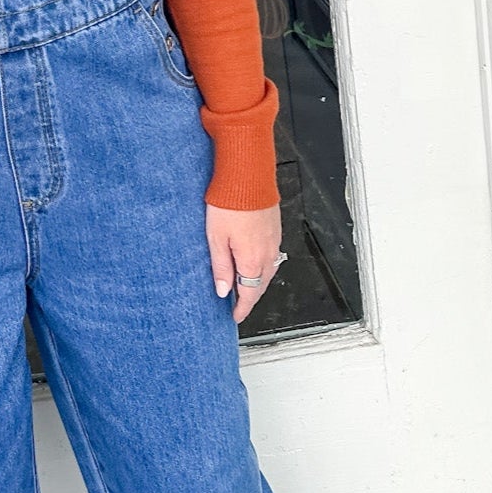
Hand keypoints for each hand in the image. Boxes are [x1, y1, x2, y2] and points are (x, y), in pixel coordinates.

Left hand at [206, 201, 283, 324]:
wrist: (248, 177)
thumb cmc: (230, 203)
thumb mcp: (216, 238)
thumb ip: (221, 267)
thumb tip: (223, 290)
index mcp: (252, 260)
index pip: (250, 293)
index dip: (242, 308)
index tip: (236, 315)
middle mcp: (267, 253)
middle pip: (261, 285)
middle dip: (251, 297)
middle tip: (239, 304)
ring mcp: (274, 240)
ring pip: (269, 271)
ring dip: (258, 282)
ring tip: (245, 286)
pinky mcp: (275, 229)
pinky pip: (272, 256)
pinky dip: (264, 266)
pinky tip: (255, 262)